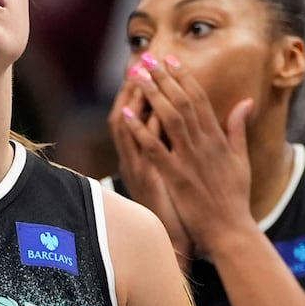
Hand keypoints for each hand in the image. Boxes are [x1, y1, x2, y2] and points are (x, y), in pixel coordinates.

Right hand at [108, 78, 189, 261]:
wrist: (175, 242)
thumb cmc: (176, 210)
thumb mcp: (174, 176)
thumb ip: (174, 150)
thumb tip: (179, 129)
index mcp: (142, 157)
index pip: (136, 117)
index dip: (139, 92)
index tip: (148, 68)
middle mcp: (133, 161)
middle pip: (125, 117)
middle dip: (133, 90)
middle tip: (140, 63)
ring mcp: (137, 170)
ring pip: (127, 130)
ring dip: (134, 104)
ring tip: (142, 78)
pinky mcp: (147, 181)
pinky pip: (145, 151)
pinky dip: (148, 131)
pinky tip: (158, 113)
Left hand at [117, 53, 255, 255]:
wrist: (231, 229)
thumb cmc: (235, 197)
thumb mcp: (241, 159)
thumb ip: (238, 128)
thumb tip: (246, 102)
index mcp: (217, 138)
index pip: (199, 99)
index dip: (184, 77)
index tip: (170, 59)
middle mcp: (204, 143)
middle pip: (182, 102)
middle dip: (164, 77)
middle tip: (148, 57)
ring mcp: (189, 158)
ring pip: (169, 118)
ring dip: (152, 94)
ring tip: (137, 75)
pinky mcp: (177, 176)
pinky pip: (156, 148)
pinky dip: (141, 130)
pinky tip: (127, 114)